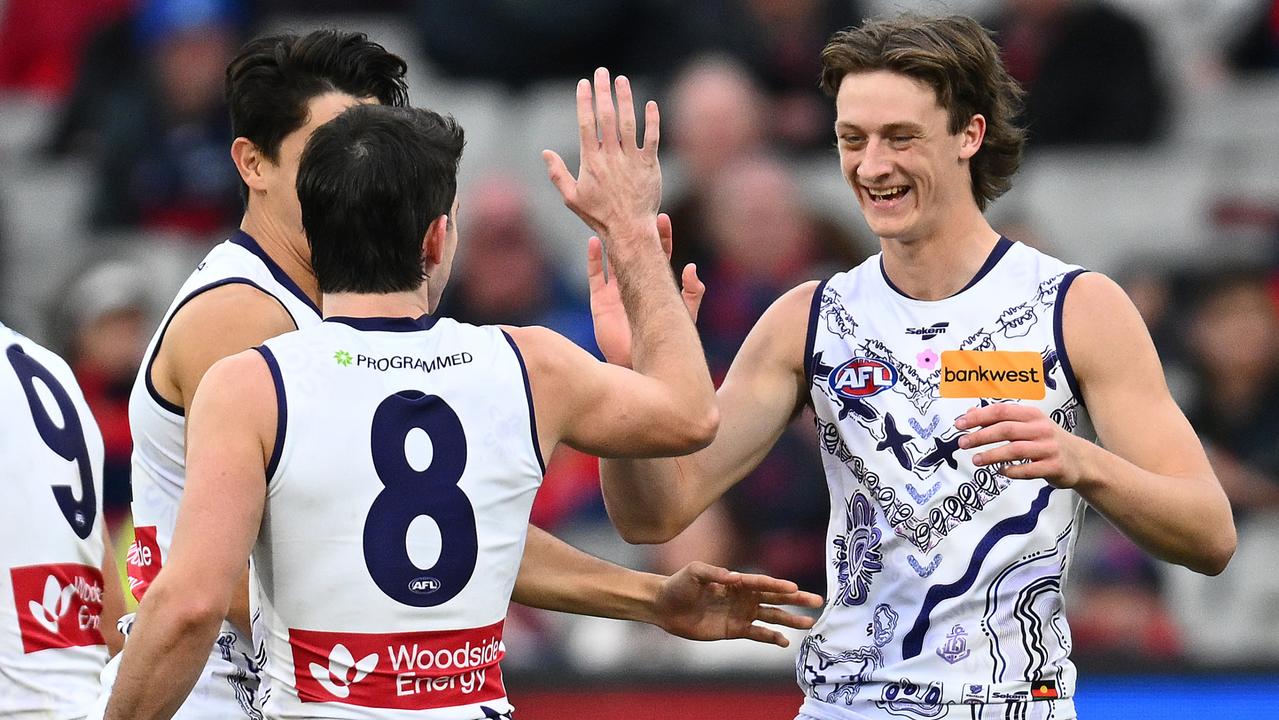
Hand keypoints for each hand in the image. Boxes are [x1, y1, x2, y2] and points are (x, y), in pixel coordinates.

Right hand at [543, 67, 660, 240]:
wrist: (628, 229)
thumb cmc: (599, 215)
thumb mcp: (572, 197)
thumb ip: (558, 174)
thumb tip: (545, 153)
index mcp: (590, 161)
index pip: (586, 124)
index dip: (585, 101)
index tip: (584, 84)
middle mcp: (610, 157)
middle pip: (606, 117)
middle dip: (603, 92)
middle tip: (602, 72)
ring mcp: (631, 160)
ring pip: (628, 123)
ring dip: (625, 99)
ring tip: (622, 81)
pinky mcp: (649, 165)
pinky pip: (651, 138)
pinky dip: (651, 120)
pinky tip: (650, 103)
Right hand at [590, 213, 704, 366]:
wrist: (641, 365)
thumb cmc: (667, 343)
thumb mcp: (684, 316)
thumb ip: (692, 294)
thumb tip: (692, 267)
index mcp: (656, 286)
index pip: (659, 254)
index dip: (661, 236)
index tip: (662, 218)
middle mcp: (635, 285)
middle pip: (635, 251)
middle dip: (635, 231)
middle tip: (636, 210)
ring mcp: (617, 292)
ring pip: (613, 259)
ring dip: (612, 240)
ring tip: (611, 220)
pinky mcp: (600, 302)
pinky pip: (594, 276)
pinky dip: (593, 259)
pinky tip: (593, 242)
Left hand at [653, 561, 822, 647]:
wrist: (665, 606)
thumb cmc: (678, 585)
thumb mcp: (694, 572)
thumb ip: (713, 573)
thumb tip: (734, 577)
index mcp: (736, 581)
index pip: (762, 583)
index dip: (778, 586)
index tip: (795, 588)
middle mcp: (743, 596)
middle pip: (775, 598)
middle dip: (796, 600)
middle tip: (817, 601)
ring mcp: (741, 613)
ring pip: (772, 616)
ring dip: (790, 620)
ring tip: (810, 623)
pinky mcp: (734, 630)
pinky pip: (758, 634)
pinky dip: (771, 637)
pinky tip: (785, 642)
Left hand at [955, 403, 1087, 487]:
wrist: (1081, 460)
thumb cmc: (1046, 440)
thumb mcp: (1027, 424)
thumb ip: (1000, 419)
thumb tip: (970, 412)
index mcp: (1032, 415)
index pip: (1001, 411)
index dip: (979, 417)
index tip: (960, 424)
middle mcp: (1041, 428)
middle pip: (1006, 429)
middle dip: (981, 436)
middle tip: (962, 443)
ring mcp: (1049, 448)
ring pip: (1016, 449)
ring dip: (992, 455)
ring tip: (976, 460)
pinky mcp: (1054, 466)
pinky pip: (1029, 469)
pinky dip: (1012, 471)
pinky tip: (1000, 471)